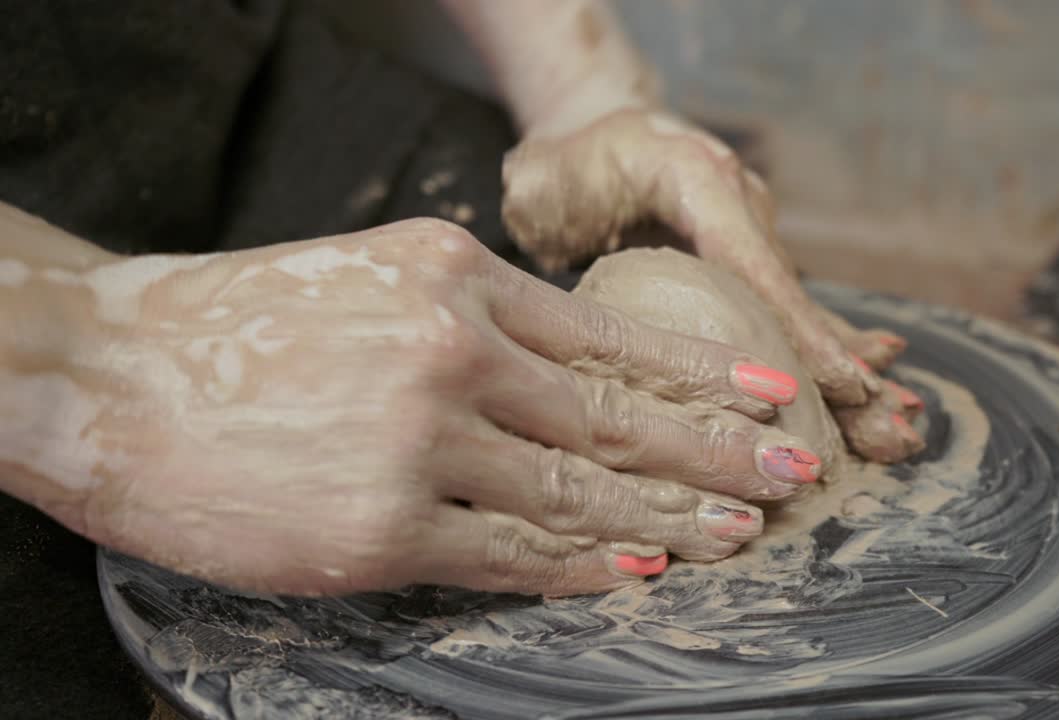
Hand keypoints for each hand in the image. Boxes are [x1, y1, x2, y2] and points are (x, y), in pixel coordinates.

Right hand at [66, 220, 823, 595]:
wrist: (108, 374)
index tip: (771, 392)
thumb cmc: (243, 325)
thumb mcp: (375, 275)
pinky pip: (508, 552)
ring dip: (668, 518)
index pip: (609, 332)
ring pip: (577, 491)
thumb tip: (574, 369)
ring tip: (739, 531)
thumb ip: (476, 315)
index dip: (701, 369)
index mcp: (456, 278)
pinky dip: (580, 568)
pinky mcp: (380, 529)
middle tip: (792, 471)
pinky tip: (637, 573)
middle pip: (614, 414)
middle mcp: (451, 351)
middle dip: (717, 449)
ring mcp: (419, 443)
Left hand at [502, 108, 924, 462]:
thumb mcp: (540, 182)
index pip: (755, 266)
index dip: (803, 333)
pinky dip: (826, 360)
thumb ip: (548, 217)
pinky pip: (789, 318)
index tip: (849, 386)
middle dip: (849, 372)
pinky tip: (871, 396)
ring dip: (849, 378)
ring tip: (899, 434)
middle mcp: (741, 206)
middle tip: (898, 430)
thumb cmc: (563, 165)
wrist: (596, 130)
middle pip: (796, 300)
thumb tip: (557, 272)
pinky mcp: (747, 267)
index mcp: (694, 178)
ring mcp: (753, 236)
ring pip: (802, 315)